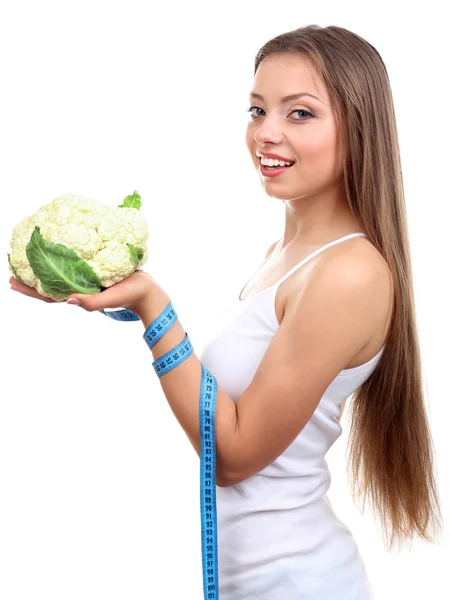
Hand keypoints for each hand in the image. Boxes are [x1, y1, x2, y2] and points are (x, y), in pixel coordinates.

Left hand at [9, 270, 159, 315]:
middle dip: (30, 280)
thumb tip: (69, 300)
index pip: (48, 295)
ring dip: (42, 269)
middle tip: (11, 271)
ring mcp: (85, 280)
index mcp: (80, 295)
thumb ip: (92, 302)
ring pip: (59, 275)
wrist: (147, 291)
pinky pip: (72, 266)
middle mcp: (79, 288)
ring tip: (28, 259)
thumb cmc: (130, 295)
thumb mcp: (111, 298)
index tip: (12, 282)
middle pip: (49, 285)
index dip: (30, 290)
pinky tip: (56, 251)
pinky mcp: (94, 270)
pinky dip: (61, 260)